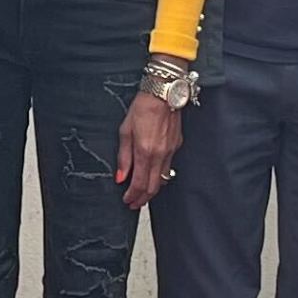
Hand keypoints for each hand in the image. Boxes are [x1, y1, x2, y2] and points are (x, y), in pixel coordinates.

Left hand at [115, 91, 185, 208]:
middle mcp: (160, 155)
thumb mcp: (125, 131)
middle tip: (134, 204)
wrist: (164, 93)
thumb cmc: (143, 107)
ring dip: (152, 190)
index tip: (127, 201)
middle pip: (153, 187)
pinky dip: (159, 176)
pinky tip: (152, 175)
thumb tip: (120, 177)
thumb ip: (124, 157)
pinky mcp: (176, 146)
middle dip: (143, 199)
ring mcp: (171, 151)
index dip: (132, 196)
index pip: (139, 184)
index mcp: (145, 152)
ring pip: (163, 179)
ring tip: (142, 193)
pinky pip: (168, 168)